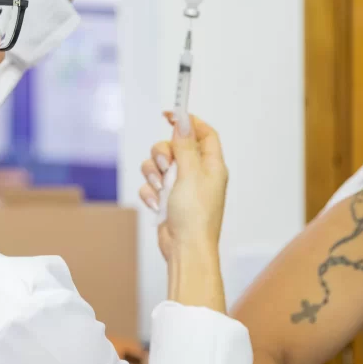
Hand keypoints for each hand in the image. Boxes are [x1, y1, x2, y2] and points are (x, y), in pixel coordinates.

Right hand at [139, 113, 227, 260]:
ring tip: (162, 190)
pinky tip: (157, 204)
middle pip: (174, 146)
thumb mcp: (190, 174)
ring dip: (154, 175)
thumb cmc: (195, 215)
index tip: (169, 115)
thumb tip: (183, 121)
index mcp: (211, 165)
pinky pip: (151, 184)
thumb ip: (185, 146)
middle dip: (163, 154)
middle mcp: (197, 173)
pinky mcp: (166, 199)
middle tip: (167, 167)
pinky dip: (151, 192)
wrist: (185, 248)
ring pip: (158, 164)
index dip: (188, 121)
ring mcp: (181, 187)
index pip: (203, 133)